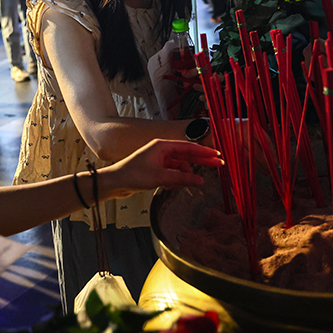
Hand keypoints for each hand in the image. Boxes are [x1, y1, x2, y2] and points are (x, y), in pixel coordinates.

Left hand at [101, 139, 221, 198]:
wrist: (114, 182)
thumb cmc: (132, 175)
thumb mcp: (159, 177)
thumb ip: (181, 179)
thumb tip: (200, 181)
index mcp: (162, 146)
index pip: (189, 147)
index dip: (204, 152)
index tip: (217, 156)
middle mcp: (162, 151)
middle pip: (187, 155)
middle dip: (202, 161)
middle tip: (218, 165)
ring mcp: (159, 160)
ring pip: (180, 166)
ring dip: (186, 175)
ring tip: (190, 183)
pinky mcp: (156, 170)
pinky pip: (173, 173)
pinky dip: (176, 180)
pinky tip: (174, 186)